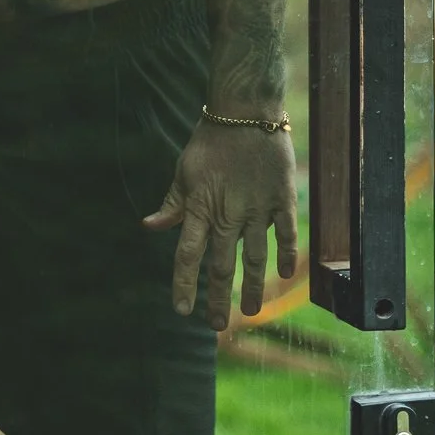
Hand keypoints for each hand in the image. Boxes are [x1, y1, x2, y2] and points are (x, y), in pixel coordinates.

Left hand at [143, 116, 297, 330]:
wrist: (246, 110)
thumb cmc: (210, 140)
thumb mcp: (183, 171)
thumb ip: (172, 204)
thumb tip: (148, 227)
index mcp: (199, 207)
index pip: (187, 255)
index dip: (184, 285)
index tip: (182, 310)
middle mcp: (227, 213)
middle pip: (221, 265)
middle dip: (217, 298)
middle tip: (217, 324)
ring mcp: (256, 208)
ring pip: (254, 257)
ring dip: (251, 287)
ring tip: (250, 310)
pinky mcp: (281, 198)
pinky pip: (286, 233)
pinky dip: (286, 254)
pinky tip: (285, 274)